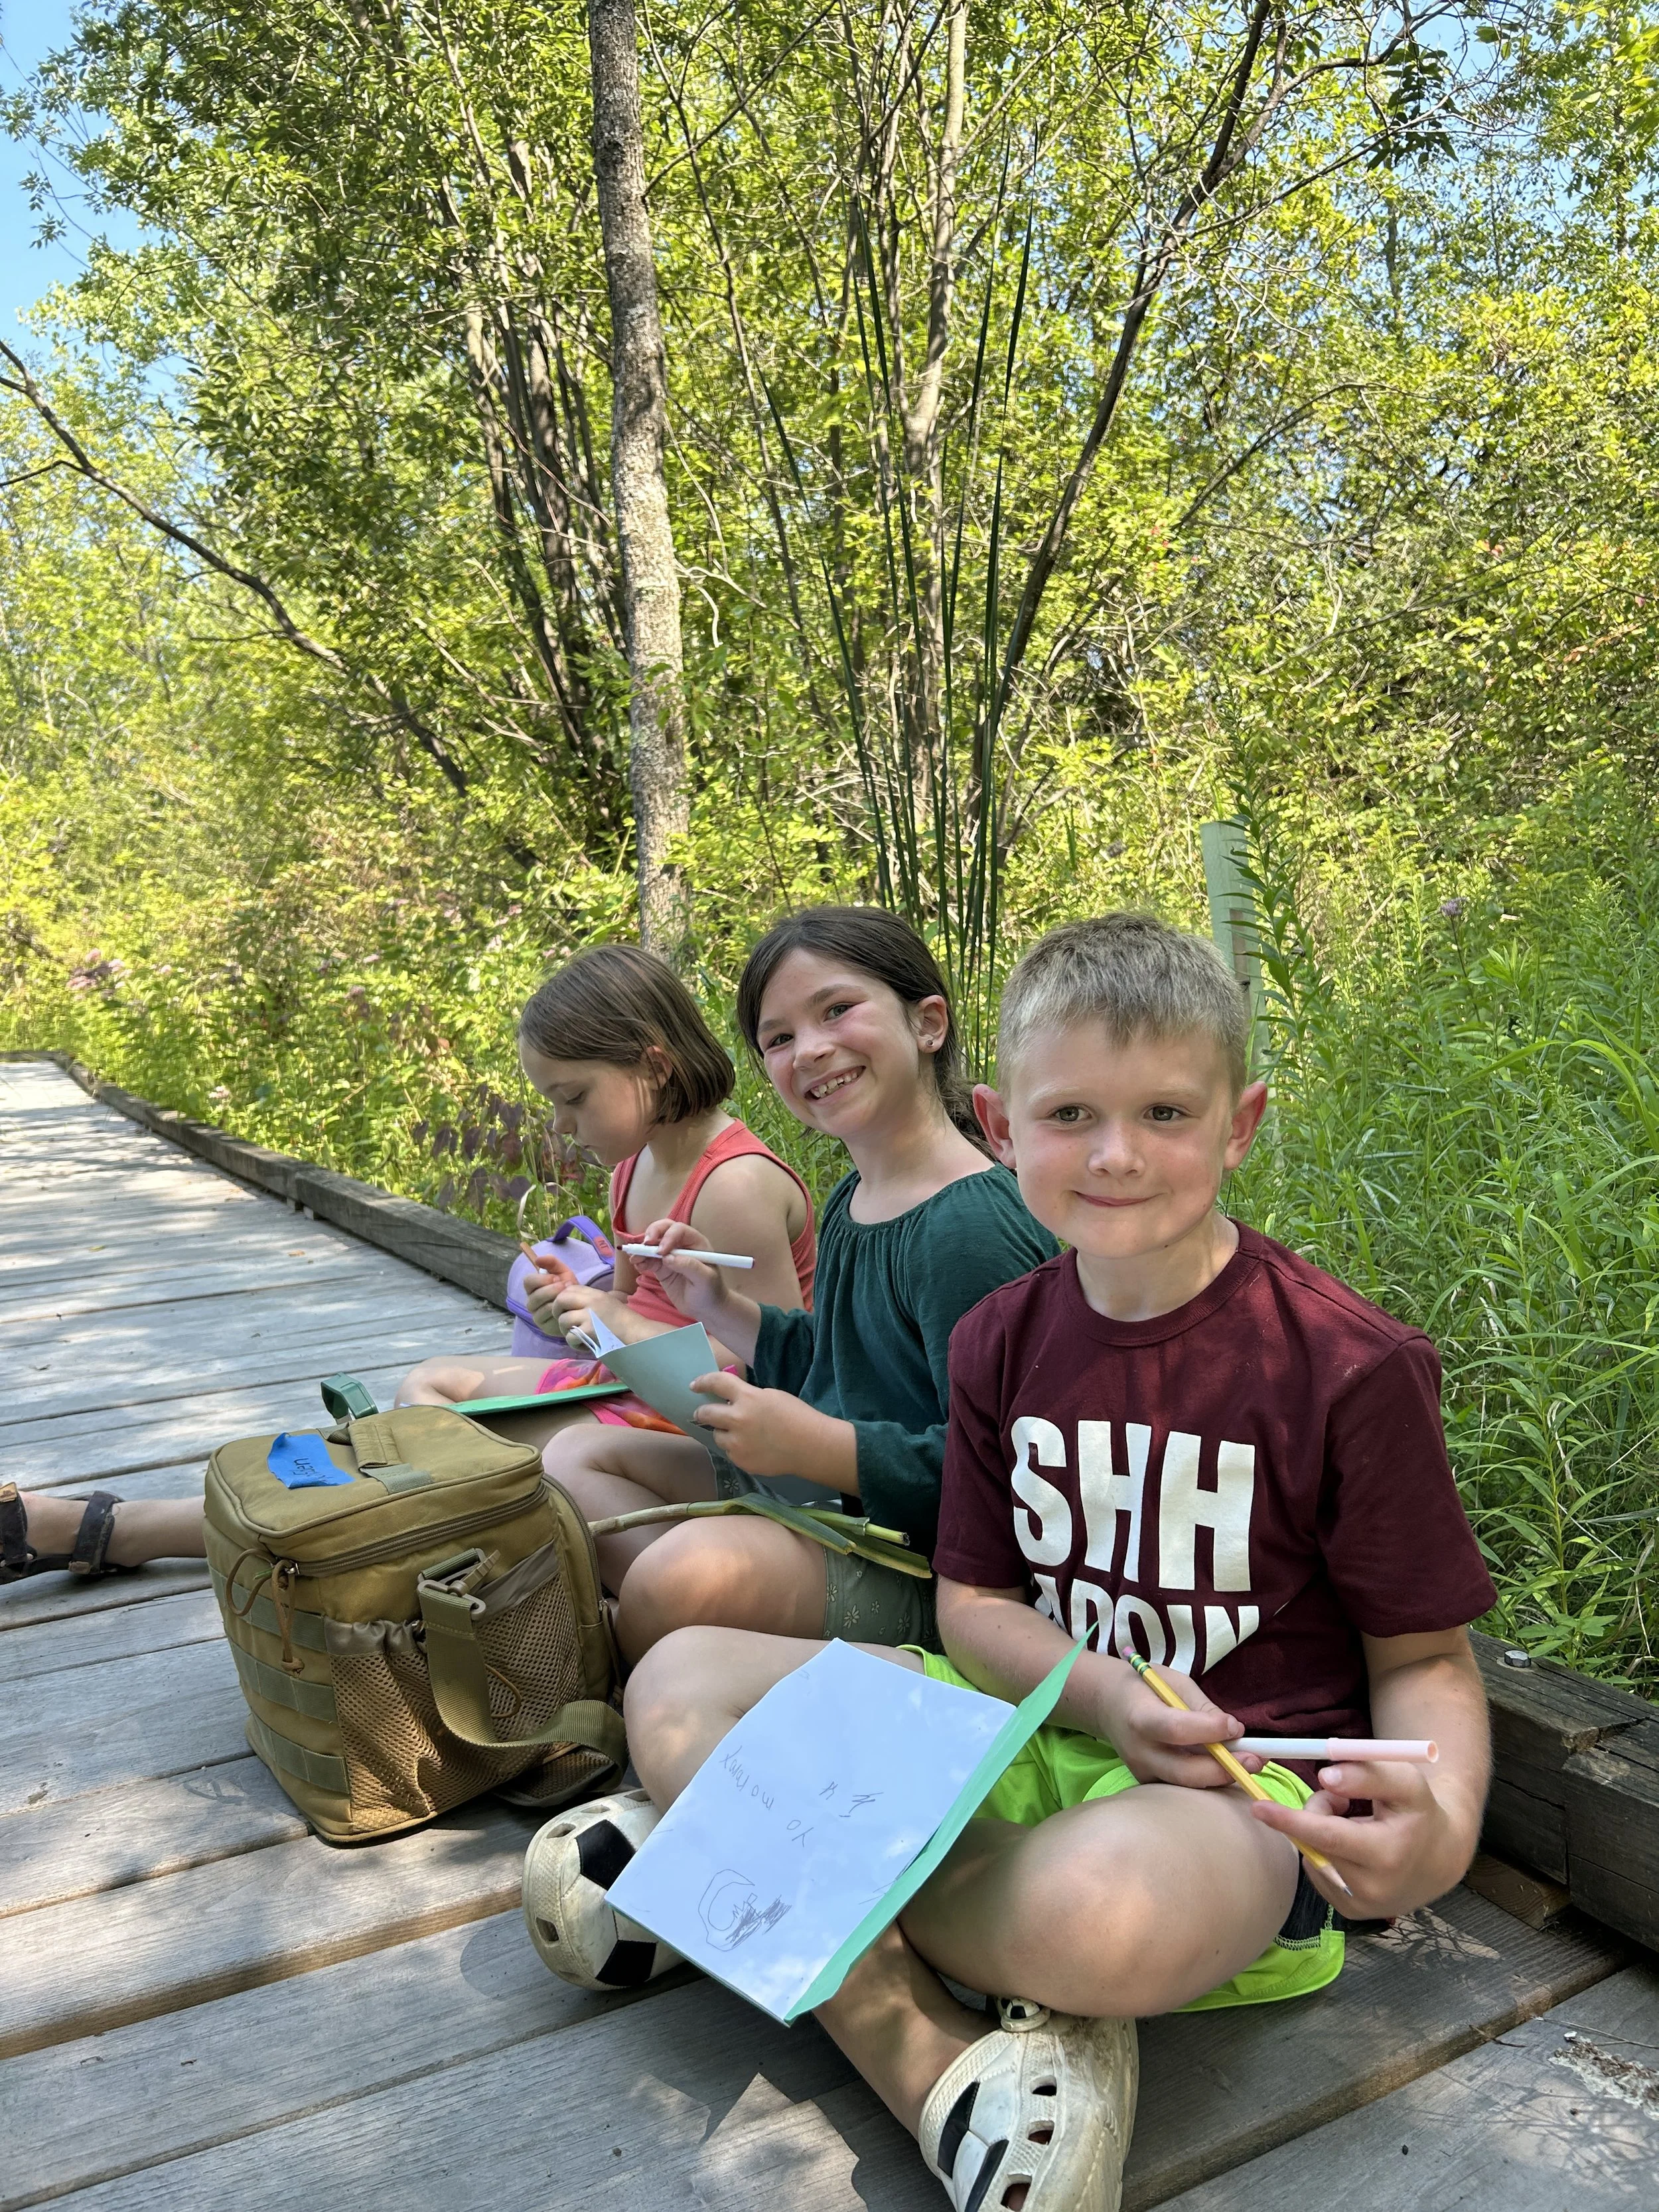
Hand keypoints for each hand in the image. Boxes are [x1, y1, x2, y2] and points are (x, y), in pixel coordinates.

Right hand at [523, 1252, 578, 1327]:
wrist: (580, 1306)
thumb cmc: (568, 1288)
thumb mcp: (562, 1272)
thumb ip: (552, 1263)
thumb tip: (537, 1259)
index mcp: (532, 1288)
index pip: (528, 1281)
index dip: (542, 1279)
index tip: (556, 1278)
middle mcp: (531, 1302)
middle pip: (535, 1296)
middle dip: (552, 1290)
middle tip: (566, 1286)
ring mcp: (536, 1316)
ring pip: (542, 1307)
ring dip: (557, 1300)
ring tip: (569, 1295)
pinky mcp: (544, 1326)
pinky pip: (549, 1318)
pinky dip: (559, 1311)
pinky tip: (568, 1307)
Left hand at [547, 1283, 631, 1347]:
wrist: (637, 1335)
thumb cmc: (625, 1322)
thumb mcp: (608, 1303)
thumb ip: (590, 1301)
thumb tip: (570, 1302)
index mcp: (596, 1294)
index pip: (569, 1288)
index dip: (563, 1299)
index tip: (567, 1309)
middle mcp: (591, 1301)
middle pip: (561, 1300)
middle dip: (557, 1312)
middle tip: (565, 1322)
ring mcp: (589, 1316)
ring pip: (563, 1321)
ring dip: (567, 1331)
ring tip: (578, 1336)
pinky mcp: (589, 1331)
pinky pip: (570, 1337)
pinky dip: (575, 1344)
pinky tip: (585, 1345)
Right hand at [625, 1217, 733, 1330]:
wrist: (706, 1308)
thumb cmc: (711, 1292)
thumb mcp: (705, 1279)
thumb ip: (689, 1265)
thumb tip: (667, 1257)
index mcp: (696, 1243)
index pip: (679, 1230)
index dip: (668, 1237)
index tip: (661, 1252)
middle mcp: (682, 1245)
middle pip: (664, 1230)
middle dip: (652, 1234)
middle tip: (643, 1246)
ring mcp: (670, 1256)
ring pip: (653, 1244)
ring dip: (641, 1249)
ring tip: (634, 1258)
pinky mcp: (661, 1268)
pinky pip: (648, 1260)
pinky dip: (640, 1261)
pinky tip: (637, 1265)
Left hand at [688, 1370, 853, 1484]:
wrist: (811, 1446)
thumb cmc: (797, 1416)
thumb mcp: (771, 1396)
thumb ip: (749, 1398)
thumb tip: (732, 1402)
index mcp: (748, 1398)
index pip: (717, 1383)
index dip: (703, 1382)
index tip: (694, 1385)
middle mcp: (737, 1420)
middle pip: (706, 1414)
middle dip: (702, 1413)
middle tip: (702, 1413)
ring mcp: (737, 1444)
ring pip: (717, 1436)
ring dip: (723, 1432)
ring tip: (739, 1434)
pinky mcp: (741, 1461)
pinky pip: (730, 1452)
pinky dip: (736, 1448)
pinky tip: (753, 1448)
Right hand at [1088, 1657, 1246, 1789]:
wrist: (1108, 1704)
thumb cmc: (1145, 1687)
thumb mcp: (1174, 1683)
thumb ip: (1203, 1707)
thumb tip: (1235, 1731)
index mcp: (1140, 1718)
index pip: (1177, 1730)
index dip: (1210, 1731)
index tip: (1236, 1726)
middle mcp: (1139, 1752)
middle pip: (1185, 1771)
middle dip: (1224, 1769)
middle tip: (1255, 1760)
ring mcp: (1142, 1773)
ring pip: (1187, 1786)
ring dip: (1222, 1778)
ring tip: (1249, 1765)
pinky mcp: (1149, 1784)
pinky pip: (1183, 1787)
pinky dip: (1208, 1780)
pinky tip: (1226, 1769)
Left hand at [1247, 1756, 1461, 1917]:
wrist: (1438, 1858)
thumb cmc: (1417, 1811)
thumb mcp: (1404, 1783)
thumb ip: (1367, 1774)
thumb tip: (1325, 1776)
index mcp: (1387, 1854)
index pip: (1329, 1837)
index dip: (1292, 1821)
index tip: (1259, 1807)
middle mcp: (1372, 1889)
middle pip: (1315, 1843)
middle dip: (1313, 1813)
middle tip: (1335, 1798)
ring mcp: (1360, 1906)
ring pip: (1314, 1856)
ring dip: (1321, 1831)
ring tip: (1352, 1821)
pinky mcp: (1350, 1913)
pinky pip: (1318, 1872)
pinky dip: (1324, 1852)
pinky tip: (1351, 1847)